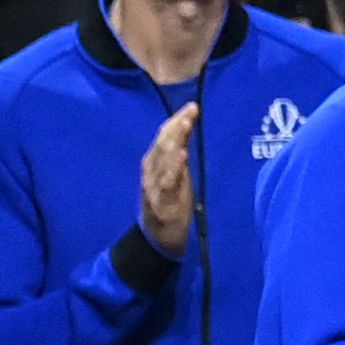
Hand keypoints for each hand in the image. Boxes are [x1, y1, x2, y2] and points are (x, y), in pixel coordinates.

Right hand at [137, 101, 198, 258]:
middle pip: (162, 143)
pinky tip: (181, 157)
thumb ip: (180, 155)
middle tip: (191, 111)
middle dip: (176, 126)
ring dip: (173, 141)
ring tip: (185, 125)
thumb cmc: (171, 203)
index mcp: (155, 164)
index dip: (177, 120)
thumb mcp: (178, 176)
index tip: (193, 106)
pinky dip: (173, 169)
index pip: (165, 136)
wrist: (159, 238)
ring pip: (161, 159)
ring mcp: (153, 188)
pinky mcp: (160, 204)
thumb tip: (188, 128)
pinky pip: (166, 184)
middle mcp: (151, 172)